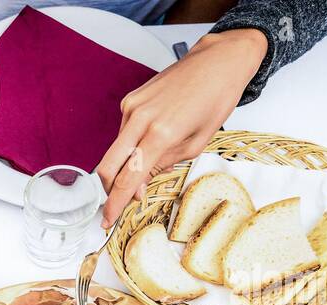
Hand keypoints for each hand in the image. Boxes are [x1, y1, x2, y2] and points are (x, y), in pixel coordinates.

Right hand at [96, 29, 267, 226]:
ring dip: (126, 164)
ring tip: (151, 161)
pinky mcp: (131, 99)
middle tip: (118, 202)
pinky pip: (123, 132)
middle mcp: (141, 119)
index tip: (107, 221)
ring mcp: (132, 106)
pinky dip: (131, 145)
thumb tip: (138, 185)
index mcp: (162, 134)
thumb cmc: (215, 100)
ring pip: (116, 150)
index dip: (115, 204)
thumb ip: (163, 165)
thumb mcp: (196, 143)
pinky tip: (152, 139)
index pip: (128, 178)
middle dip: (110, 190)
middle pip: (108, 166)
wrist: (218, 61)